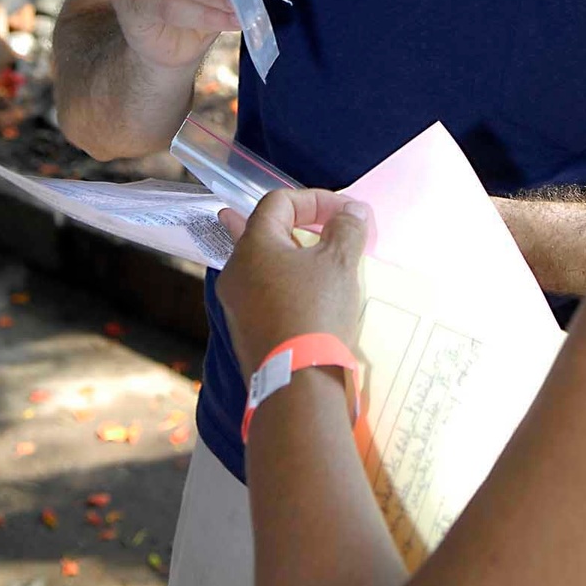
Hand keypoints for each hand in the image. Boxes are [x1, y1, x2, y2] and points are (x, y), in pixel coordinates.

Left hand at [217, 190, 370, 381]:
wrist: (299, 385)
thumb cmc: (316, 311)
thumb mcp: (340, 261)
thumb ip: (347, 227)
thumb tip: (351, 213)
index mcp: (252, 246)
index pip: (279, 201)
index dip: (315, 199)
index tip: (347, 215)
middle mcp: (234, 272)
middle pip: (268, 232)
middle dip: (305, 227)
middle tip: (334, 234)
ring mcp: (236, 306)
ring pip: (267, 267)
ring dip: (298, 259)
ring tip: (326, 265)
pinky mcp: (246, 334)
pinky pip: (267, 296)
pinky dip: (291, 287)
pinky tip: (314, 300)